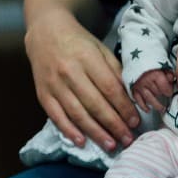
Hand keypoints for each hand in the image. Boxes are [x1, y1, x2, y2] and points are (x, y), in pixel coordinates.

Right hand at [24, 10, 138, 151]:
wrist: (45, 32)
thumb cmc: (78, 41)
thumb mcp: (100, 48)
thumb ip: (115, 71)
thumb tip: (131, 97)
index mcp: (87, 57)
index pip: (109, 88)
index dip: (124, 107)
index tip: (135, 121)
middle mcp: (69, 71)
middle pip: (95, 104)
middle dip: (114, 125)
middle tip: (128, 139)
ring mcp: (54, 84)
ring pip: (77, 113)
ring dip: (95, 132)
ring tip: (111, 145)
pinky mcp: (42, 93)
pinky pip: (56, 116)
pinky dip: (69, 130)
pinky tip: (82, 142)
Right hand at [131, 69, 174, 113]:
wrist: (134, 63)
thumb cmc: (151, 66)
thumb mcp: (161, 66)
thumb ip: (168, 73)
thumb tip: (172, 79)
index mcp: (154, 73)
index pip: (164, 86)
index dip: (169, 90)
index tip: (170, 92)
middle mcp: (146, 80)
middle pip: (157, 92)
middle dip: (162, 94)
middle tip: (165, 95)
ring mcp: (139, 86)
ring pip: (149, 99)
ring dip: (156, 105)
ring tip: (162, 109)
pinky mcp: (133, 90)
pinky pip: (138, 101)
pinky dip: (143, 106)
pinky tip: (148, 110)